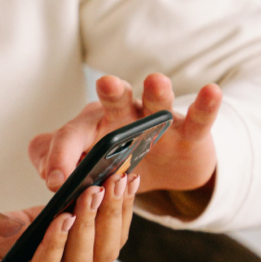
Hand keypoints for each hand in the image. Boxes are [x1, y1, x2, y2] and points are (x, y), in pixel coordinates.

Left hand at [0, 171, 138, 261]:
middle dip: (112, 214)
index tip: (129, 176)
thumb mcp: (22, 228)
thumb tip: (76, 184)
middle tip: (117, 179)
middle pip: (102, 254)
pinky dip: (55, 244)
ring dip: (88, 226)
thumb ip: (49, 215)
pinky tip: (61, 219)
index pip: (109, 245)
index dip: (122, 211)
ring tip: (92, 192)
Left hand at [28, 73, 221, 217]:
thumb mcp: (86, 169)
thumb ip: (60, 166)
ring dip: (156, 93)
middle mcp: (123, 116)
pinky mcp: (189, 132)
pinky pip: (199, 119)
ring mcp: (158, 121)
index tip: (56, 181)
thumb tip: (49, 176)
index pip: (71, 136)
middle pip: (113, 101)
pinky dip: (206, 106)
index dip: (61, 157)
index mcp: (92, 127)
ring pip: (155, 103)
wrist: (165, 170)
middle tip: (105, 83)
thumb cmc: (117, 165)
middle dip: (110, 91)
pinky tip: (212, 91)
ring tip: (156, 80)